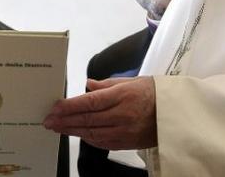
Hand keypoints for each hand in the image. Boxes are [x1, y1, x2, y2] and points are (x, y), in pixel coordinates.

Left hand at [42, 77, 156, 149]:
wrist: (175, 113)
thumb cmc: (153, 93)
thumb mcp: (132, 80)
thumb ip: (106, 84)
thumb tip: (88, 85)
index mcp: (122, 96)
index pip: (89, 102)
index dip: (69, 106)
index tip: (55, 107)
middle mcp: (122, 115)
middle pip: (87, 120)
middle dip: (65, 120)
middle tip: (49, 120)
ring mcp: (124, 132)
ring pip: (92, 133)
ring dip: (72, 131)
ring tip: (58, 128)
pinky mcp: (127, 143)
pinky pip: (102, 143)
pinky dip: (87, 138)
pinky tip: (77, 134)